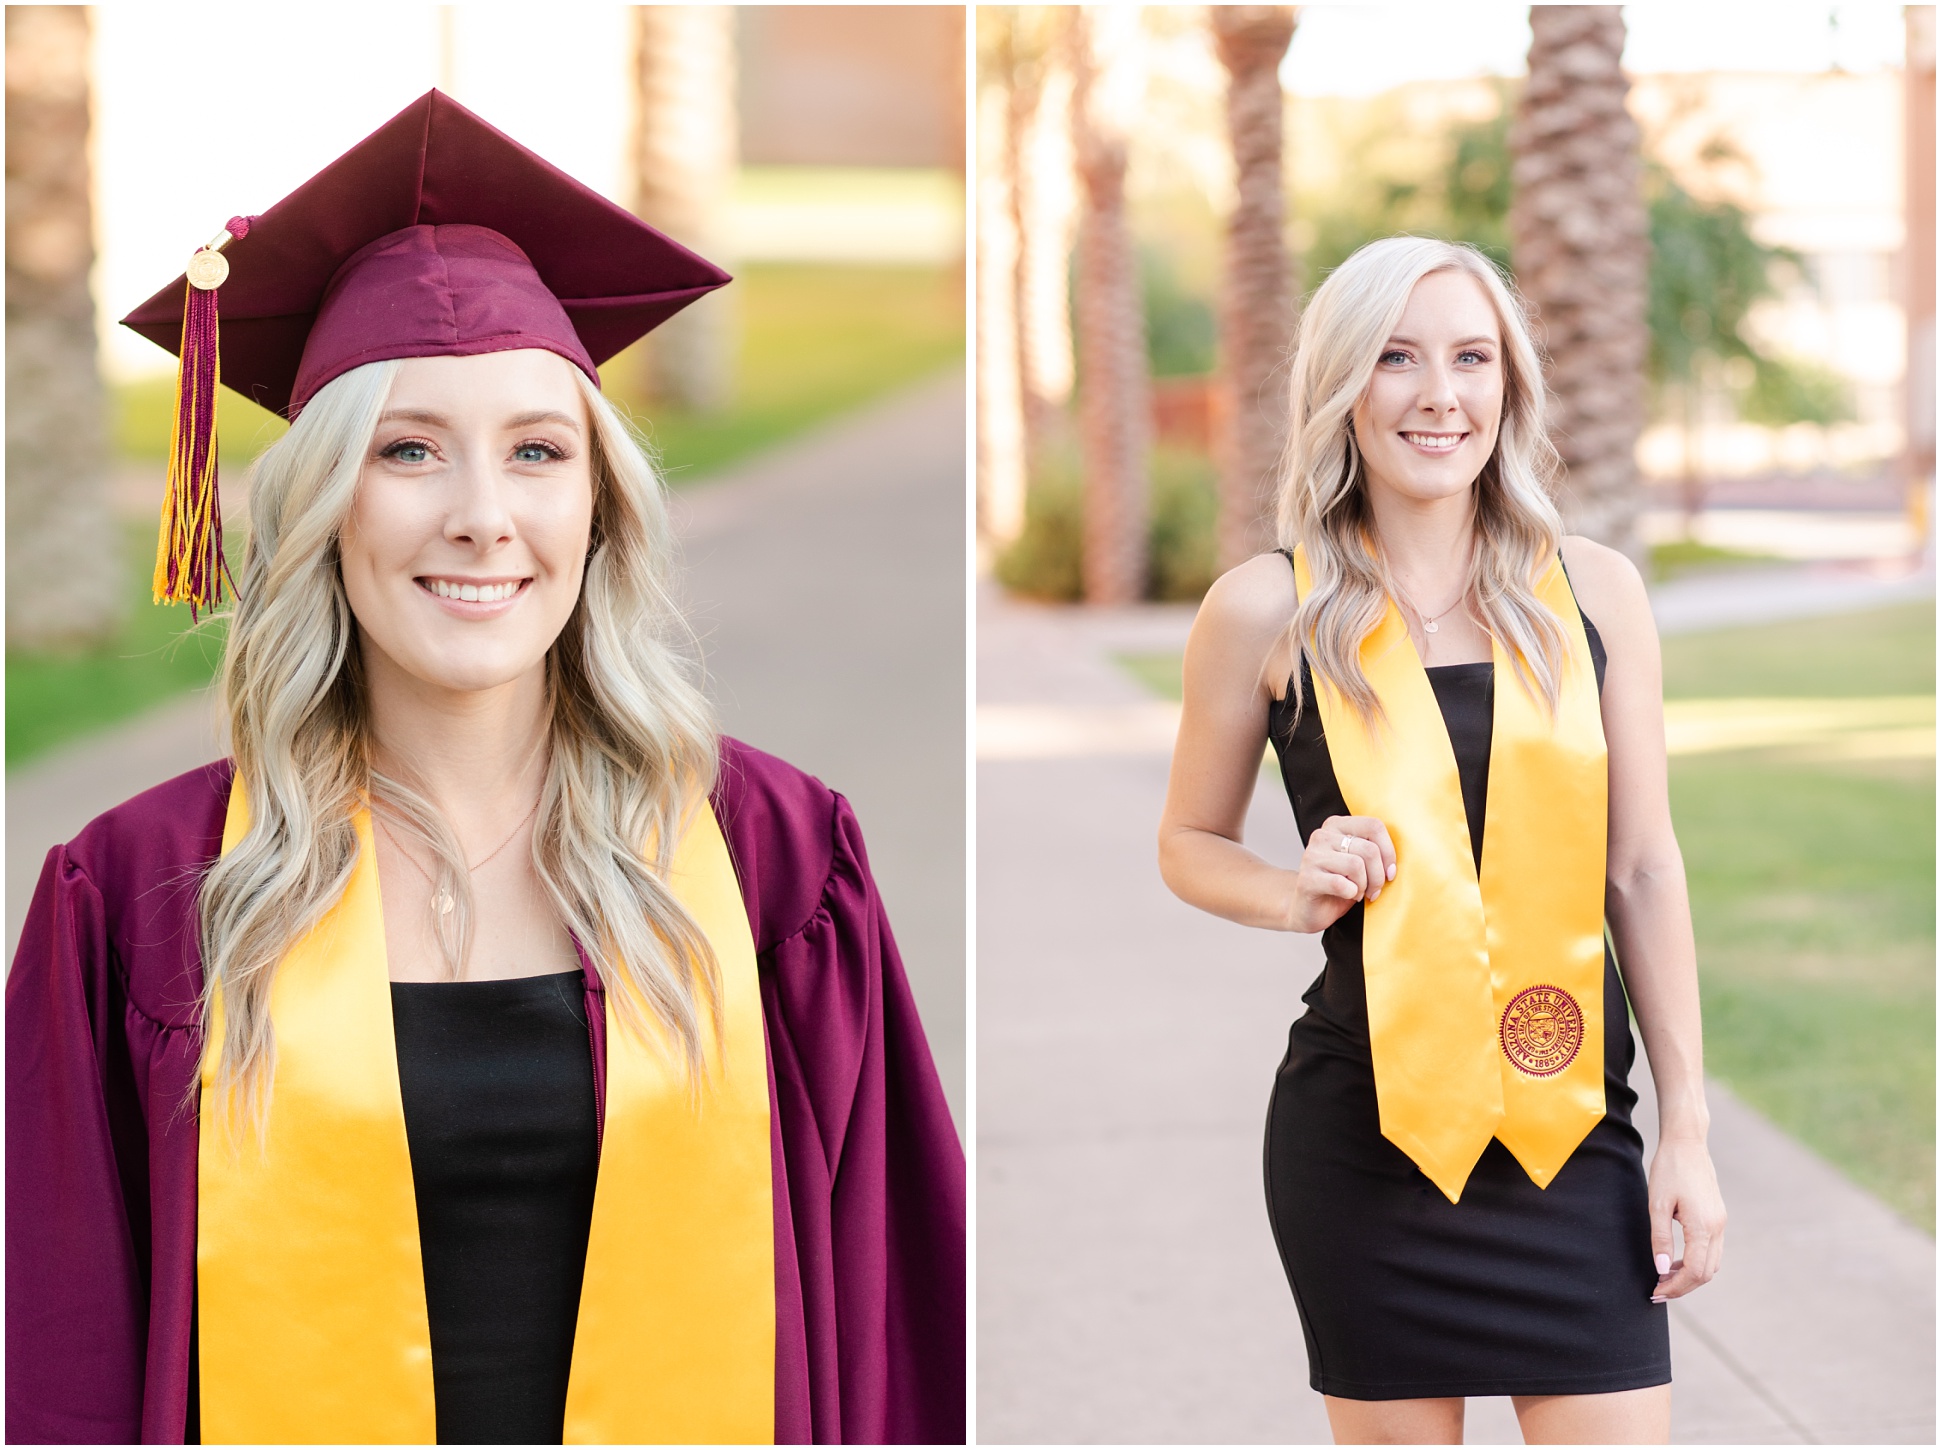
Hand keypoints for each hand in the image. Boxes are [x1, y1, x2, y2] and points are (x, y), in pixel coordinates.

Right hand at [1286, 815, 1395, 932]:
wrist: (1308, 908)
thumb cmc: (1339, 884)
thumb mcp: (1359, 862)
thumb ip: (1373, 850)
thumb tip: (1405, 855)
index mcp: (1336, 825)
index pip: (1374, 826)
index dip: (1389, 851)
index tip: (1390, 872)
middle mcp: (1322, 836)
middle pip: (1369, 850)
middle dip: (1378, 876)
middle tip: (1374, 889)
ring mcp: (1311, 856)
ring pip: (1357, 866)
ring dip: (1364, 885)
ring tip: (1359, 892)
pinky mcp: (1306, 879)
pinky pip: (1342, 884)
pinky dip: (1351, 893)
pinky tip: (1347, 895)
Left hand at [1646, 1137, 1725, 1301]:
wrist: (1687, 1142)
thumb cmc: (1668, 1169)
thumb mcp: (1657, 1204)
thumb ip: (1660, 1239)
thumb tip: (1662, 1270)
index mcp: (1704, 1226)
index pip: (1695, 1272)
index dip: (1676, 1287)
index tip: (1655, 1292)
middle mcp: (1718, 1228)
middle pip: (1706, 1273)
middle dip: (1683, 1286)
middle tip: (1657, 1290)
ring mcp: (1721, 1222)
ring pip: (1711, 1263)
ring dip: (1690, 1275)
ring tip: (1664, 1277)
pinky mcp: (1718, 1216)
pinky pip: (1712, 1250)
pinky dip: (1696, 1261)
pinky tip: (1676, 1260)